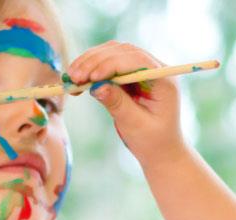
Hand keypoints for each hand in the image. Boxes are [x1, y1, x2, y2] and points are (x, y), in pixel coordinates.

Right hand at [66, 41, 185, 168]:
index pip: (137, 61)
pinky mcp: (128, 73)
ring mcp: (141, 69)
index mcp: (163, 80)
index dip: (112, 64)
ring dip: (89, 62)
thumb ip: (118, 104)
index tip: (91, 77)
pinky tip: (76, 80)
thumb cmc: (152, 141)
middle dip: (95, 62)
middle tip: (74, 77)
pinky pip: (107, 63)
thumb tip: (97, 86)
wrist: (160, 151)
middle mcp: (154, 69)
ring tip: (71, 78)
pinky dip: (91, 69)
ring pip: (112, 53)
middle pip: (122, 52)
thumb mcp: (135, 125)